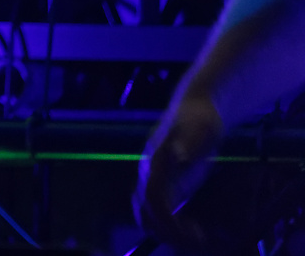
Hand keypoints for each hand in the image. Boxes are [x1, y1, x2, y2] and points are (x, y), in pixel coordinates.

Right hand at [135, 90, 222, 247]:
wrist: (197, 108)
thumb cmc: (200, 118)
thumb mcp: (199, 128)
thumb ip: (186, 143)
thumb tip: (176, 156)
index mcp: (155, 161)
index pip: (153, 196)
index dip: (167, 218)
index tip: (189, 231)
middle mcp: (150, 173)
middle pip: (146, 210)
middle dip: (167, 230)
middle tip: (198, 239)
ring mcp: (156, 179)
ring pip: (148, 214)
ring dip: (168, 231)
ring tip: (197, 237)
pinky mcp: (167, 183)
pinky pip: (159, 211)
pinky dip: (172, 226)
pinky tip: (193, 229)